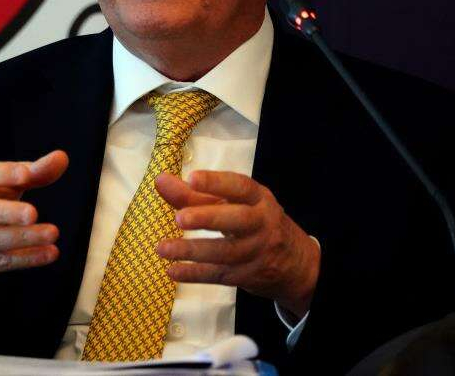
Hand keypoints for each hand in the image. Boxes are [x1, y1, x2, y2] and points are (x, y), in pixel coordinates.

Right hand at [0, 150, 68, 301]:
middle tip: (33, 213)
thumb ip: (34, 172)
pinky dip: (28, 258)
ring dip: (24, 238)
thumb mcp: (5, 185)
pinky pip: (2, 262)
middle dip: (5, 212)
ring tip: (53, 232)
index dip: (0, 174)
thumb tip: (62, 157)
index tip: (26, 173)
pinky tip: (50, 252)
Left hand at [155, 170, 319, 317]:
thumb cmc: (253, 222)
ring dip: (192, 250)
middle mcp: (261, 223)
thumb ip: (195, 193)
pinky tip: (172, 271)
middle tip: (179, 218)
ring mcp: (256, 252)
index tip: (192, 178)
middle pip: (237, 220)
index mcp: (258, 199)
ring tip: (163, 248)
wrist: (294, 261)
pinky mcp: (247, 276)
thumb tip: (160, 180)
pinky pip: (219, 275)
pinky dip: (195, 274)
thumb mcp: (232, 203)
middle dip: (208, 218)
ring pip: (225, 252)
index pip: (240, 187)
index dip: (216, 182)